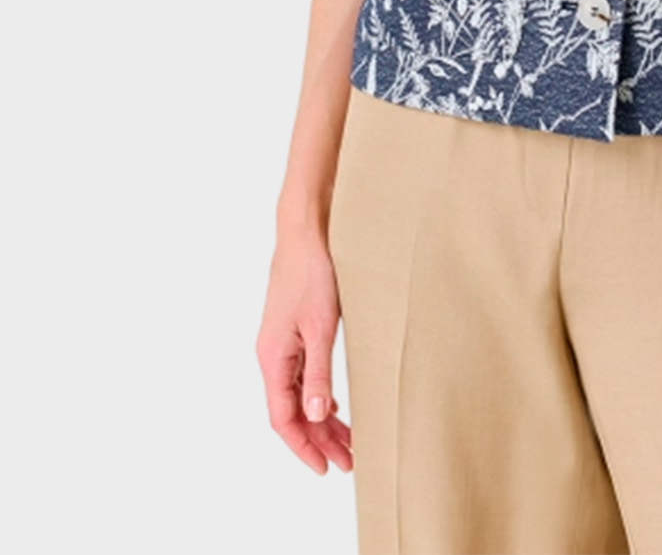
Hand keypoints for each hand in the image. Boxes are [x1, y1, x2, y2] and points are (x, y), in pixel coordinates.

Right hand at [256, 229, 353, 475]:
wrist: (306, 231)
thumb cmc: (313, 272)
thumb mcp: (321, 326)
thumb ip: (319, 373)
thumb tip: (317, 416)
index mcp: (272, 358)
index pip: (283, 418)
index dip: (303, 446)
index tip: (325, 469)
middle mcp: (272, 355)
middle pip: (292, 411)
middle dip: (319, 439)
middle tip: (349, 461)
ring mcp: (282, 343)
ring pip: (300, 394)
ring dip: (323, 419)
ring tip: (350, 441)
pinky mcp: (294, 330)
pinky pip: (303, 376)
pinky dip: (320, 396)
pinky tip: (337, 406)